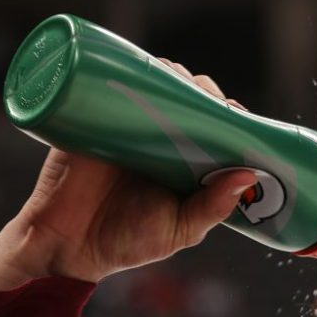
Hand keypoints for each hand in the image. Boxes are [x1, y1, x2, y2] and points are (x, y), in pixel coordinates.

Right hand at [0, 61, 256, 290]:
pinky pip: (115, 86)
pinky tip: (149, 71)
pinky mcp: (94, 118)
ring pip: (157, 86)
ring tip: (186, 84)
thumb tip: (249, 175)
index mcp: (187, 162)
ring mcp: (128, 126)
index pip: (215, 129)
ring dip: (175, 76)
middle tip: (212, 99)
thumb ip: (213, 207)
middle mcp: (161, 139)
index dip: (230, 117)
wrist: (68, 245)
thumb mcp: (180, 229)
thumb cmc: (128, 240)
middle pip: (190, 100)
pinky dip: (133, 72)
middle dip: (206, 92)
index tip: (239, 115)